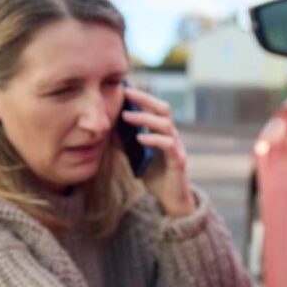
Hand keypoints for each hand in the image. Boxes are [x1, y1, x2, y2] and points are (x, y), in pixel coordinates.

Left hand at [120, 87, 195, 216]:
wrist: (171, 199)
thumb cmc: (154, 175)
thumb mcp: (135, 156)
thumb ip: (125, 142)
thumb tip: (107, 127)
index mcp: (162, 132)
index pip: (154, 107)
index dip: (141, 96)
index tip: (124, 87)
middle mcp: (172, 135)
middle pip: (163, 109)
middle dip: (145, 99)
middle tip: (126, 93)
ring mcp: (177, 147)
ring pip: (165, 124)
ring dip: (144, 118)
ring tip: (126, 116)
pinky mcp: (178, 161)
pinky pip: (168, 145)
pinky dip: (153, 139)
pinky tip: (139, 138)